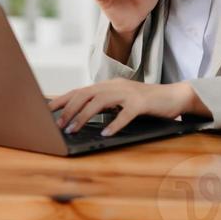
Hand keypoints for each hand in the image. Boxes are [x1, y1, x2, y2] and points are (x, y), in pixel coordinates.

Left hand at [48, 78, 194, 137]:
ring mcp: (128, 93)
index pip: (80, 90)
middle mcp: (115, 86)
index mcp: (109, 86)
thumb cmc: (145, 103)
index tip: (47, 109)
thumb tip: (80, 117)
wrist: (173, 96)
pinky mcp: (141, 103)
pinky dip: (114, 124)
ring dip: (83, 116)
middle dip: (69, 109)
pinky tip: (105, 133)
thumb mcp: (121, 102)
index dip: (63, 99)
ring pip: (100, 101)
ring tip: (72, 129)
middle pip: (86, 94)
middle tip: (57, 125)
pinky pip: (125, 114)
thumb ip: (104, 106)